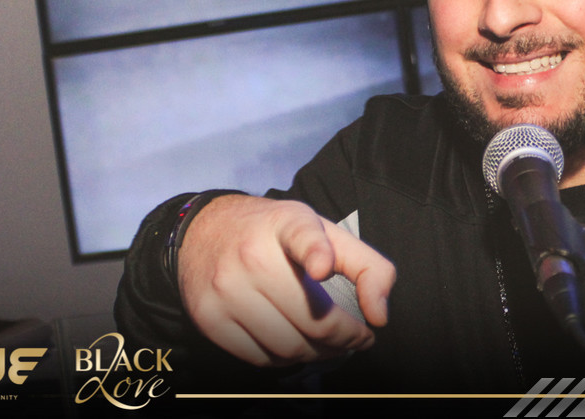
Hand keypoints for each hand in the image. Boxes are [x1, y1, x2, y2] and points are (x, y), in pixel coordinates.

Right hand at [177, 194, 396, 366]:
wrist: (205, 231)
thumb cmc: (275, 235)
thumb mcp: (322, 231)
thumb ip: (366, 265)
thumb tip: (378, 316)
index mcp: (287, 224)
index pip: (303, 236)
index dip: (316, 253)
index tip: (322, 269)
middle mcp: (252, 255)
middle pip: (312, 320)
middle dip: (345, 339)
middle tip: (356, 338)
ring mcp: (226, 289)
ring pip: (288, 347)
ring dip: (319, 354)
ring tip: (329, 343)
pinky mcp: (208, 317)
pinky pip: (259, 358)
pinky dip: (286, 360)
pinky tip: (296, 344)